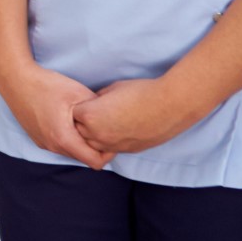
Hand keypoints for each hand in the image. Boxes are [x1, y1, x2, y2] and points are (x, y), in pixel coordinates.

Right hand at [0, 62, 114, 169]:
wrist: (14, 78)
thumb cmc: (46, 85)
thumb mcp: (78, 93)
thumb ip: (98, 110)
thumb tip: (112, 120)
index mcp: (64, 139)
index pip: (96, 162)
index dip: (108, 153)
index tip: (111, 136)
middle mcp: (52, 146)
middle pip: (83, 157)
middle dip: (95, 146)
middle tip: (101, 126)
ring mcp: (43, 143)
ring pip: (71, 152)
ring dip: (80, 142)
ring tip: (84, 122)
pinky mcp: (37, 137)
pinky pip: (59, 145)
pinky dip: (68, 138)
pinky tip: (68, 120)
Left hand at [71, 78, 201, 156]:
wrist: (169, 105)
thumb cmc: (140, 92)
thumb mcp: (111, 89)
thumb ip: (96, 100)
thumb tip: (90, 104)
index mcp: (90, 116)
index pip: (72, 114)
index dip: (80, 106)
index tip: (88, 102)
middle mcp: (97, 135)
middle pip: (78, 132)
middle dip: (83, 122)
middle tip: (95, 112)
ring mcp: (111, 145)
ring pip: (92, 145)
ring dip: (94, 135)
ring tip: (106, 122)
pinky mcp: (126, 151)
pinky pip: (108, 149)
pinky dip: (108, 141)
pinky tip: (118, 130)